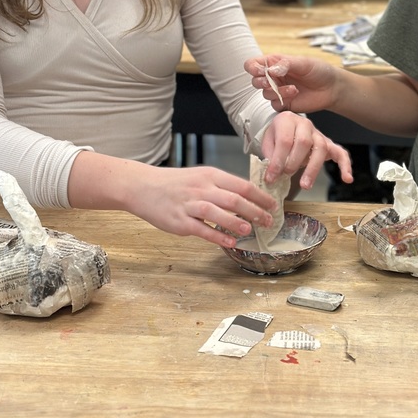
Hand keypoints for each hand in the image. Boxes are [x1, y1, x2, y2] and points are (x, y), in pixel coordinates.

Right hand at [133, 164, 276, 247]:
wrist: (143, 186)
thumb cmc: (175, 183)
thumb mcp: (201, 177)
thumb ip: (222, 187)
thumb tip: (247, 198)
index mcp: (211, 176)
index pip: (242, 185)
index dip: (260, 196)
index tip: (273, 206)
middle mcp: (202, 188)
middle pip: (234, 199)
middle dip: (255, 211)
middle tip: (268, 222)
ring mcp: (190, 205)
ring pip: (218, 212)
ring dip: (236, 222)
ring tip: (250, 230)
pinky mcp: (179, 221)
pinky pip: (201, 229)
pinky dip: (217, 236)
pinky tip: (229, 241)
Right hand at [245, 53, 338, 114]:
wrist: (331, 88)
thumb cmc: (318, 71)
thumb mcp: (303, 62)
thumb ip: (286, 64)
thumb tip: (271, 70)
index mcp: (275, 63)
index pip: (253, 64)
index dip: (253, 67)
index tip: (261, 71)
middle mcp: (274, 77)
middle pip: (255, 81)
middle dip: (261, 82)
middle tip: (271, 82)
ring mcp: (278, 91)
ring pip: (264, 94)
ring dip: (277, 92)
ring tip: (293, 89)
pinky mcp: (284, 104)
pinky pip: (274, 105)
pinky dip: (282, 101)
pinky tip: (295, 95)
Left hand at [260, 110, 351, 190]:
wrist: (286, 127)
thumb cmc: (277, 136)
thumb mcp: (268, 142)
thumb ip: (270, 156)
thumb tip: (272, 174)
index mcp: (287, 120)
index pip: (285, 141)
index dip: (277, 161)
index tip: (271, 177)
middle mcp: (305, 124)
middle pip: (304, 142)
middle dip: (294, 162)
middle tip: (286, 175)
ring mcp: (319, 133)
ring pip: (321, 148)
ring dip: (313, 169)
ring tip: (305, 185)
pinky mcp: (329, 143)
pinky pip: (341, 152)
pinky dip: (345, 165)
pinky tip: (347, 178)